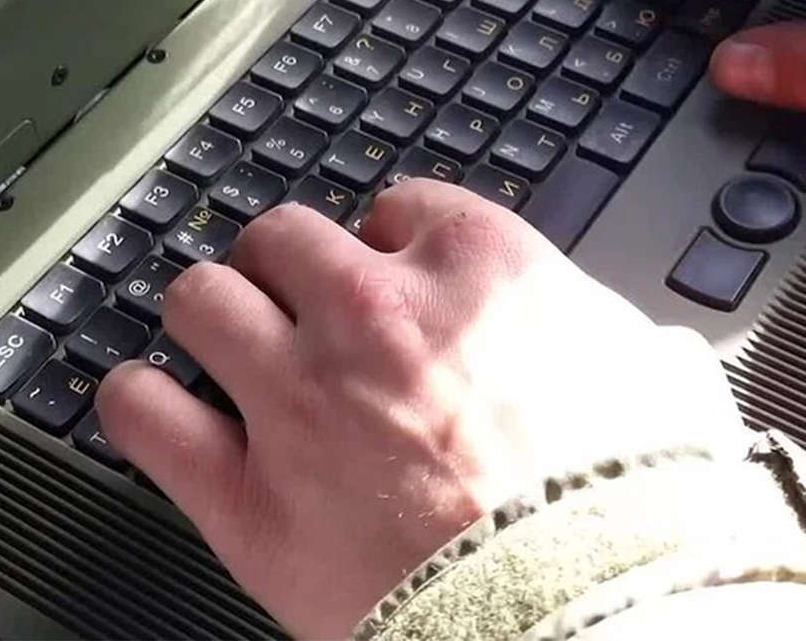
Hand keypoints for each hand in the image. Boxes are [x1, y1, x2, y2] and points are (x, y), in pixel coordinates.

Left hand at [96, 181, 742, 638]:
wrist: (591, 617)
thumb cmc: (636, 513)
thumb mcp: (666, 388)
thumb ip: (626, 343)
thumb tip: (643, 351)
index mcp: (480, 270)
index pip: (398, 206)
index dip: (390, 240)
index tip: (389, 267)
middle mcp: (375, 312)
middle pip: (283, 238)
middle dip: (290, 268)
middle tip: (300, 306)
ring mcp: (298, 399)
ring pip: (202, 300)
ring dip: (212, 315)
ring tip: (222, 341)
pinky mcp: (248, 498)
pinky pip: (146, 416)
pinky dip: (139, 403)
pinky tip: (150, 405)